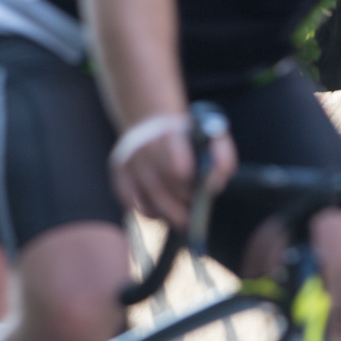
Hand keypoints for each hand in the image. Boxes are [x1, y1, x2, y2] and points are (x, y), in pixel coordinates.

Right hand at [111, 125, 236, 228]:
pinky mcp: (118, 170)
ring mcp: (128, 159)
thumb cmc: (188, 136)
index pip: (176, 170)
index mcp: (170, 136)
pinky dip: (144, 210)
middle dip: (175, 209)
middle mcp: (145, 146)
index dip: (186, 189)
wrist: (150, 121)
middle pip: (158, 190)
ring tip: (175, 217)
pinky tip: (158, 211)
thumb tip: (213, 188)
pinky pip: (127, 201)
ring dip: (161, 214)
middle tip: (187, 220)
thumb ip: (223, 161)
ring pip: (143, 199)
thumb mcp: (213, 138)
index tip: (195, 194)